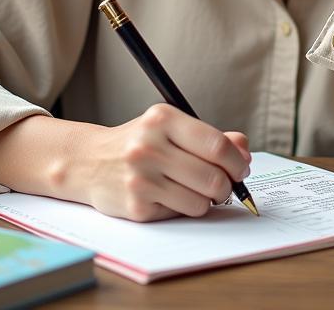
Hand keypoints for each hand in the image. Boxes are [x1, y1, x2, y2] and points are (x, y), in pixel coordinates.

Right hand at [79, 104, 250, 221]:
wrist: (89, 162)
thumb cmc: (139, 143)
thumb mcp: (171, 128)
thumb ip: (210, 136)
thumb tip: (244, 150)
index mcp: (162, 119)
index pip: (216, 145)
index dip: (237, 161)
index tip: (242, 168)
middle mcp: (149, 146)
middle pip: (213, 177)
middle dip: (226, 186)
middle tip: (224, 185)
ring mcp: (141, 178)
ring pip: (200, 202)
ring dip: (206, 200)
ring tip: (194, 190)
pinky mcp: (136, 207)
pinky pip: (180, 215)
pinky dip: (183, 209)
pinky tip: (169, 196)